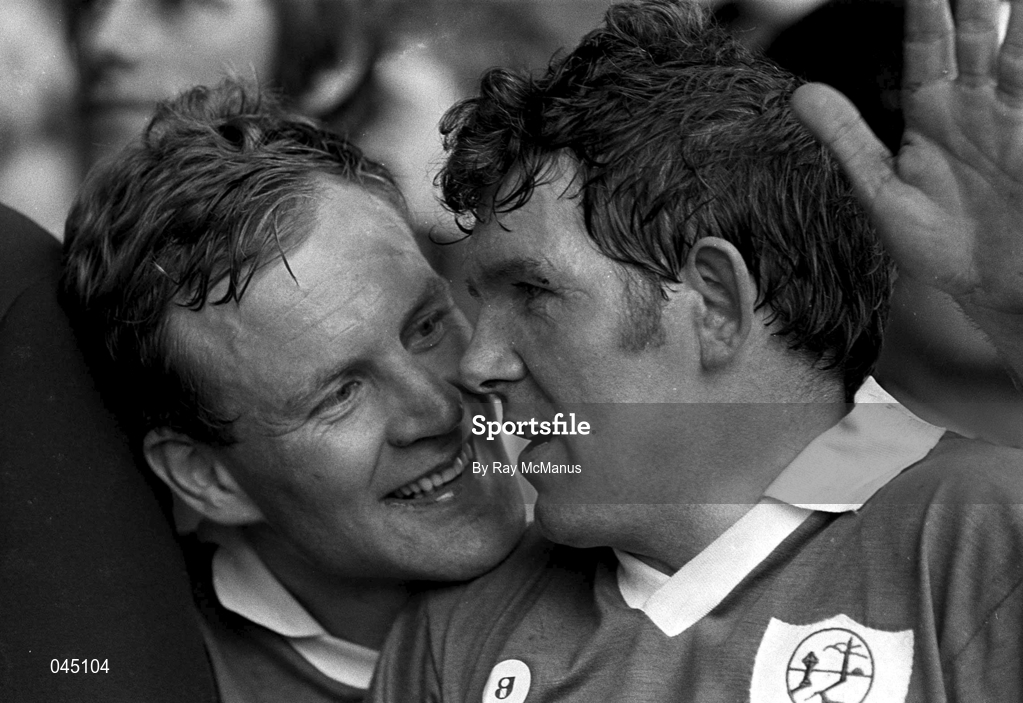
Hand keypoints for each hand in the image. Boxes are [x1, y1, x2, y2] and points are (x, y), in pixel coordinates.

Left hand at [792, 0, 1022, 318]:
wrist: (993, 287)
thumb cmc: (936, 245)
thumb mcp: (880, 191)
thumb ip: (846, 139)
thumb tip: (800, 95)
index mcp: (931, 113)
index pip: (925, 46)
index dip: (922, 10)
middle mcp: (975, 104)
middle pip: (975, 32)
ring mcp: (1013, 115)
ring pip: (1015, 48)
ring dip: (1009, 15)